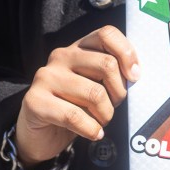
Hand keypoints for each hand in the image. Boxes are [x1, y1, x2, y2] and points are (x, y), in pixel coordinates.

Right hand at [15, 26, 139, 166]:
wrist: (38, 134)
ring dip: (106, 115)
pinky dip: (91, 129)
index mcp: (78, 48)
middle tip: (114, 106)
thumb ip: (111, 75)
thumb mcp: (95, 86)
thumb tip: (134, 75)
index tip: (134, 76)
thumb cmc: (74, 108)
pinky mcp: (35, 100)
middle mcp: (61, 56)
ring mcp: (46, 77)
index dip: (127, 53)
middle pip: (107, 64)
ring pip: (95, 93)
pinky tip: (93, 133)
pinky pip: (74, 116)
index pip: (107, 34)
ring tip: (100, 122)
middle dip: (119, 92)